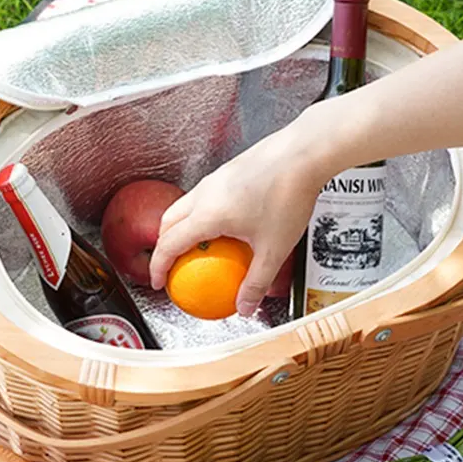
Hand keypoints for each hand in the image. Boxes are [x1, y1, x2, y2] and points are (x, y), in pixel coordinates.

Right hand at [149, 124, 326, 315]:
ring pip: (184, 205)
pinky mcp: (228, 170)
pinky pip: (202, 196)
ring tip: (194, 247)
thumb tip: (245, 307)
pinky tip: (223, 224)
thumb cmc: (288, 195)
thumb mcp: (274, 249)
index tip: (159, 282)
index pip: (169, 244)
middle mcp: (204, 193)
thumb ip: (257, 282)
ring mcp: (215, 179)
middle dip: (163, 246)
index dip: (159, 267)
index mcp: (207, 214)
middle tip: (171, 266)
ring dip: (180, 227)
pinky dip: (199, 214)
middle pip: (168, 222)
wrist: (303, 154)